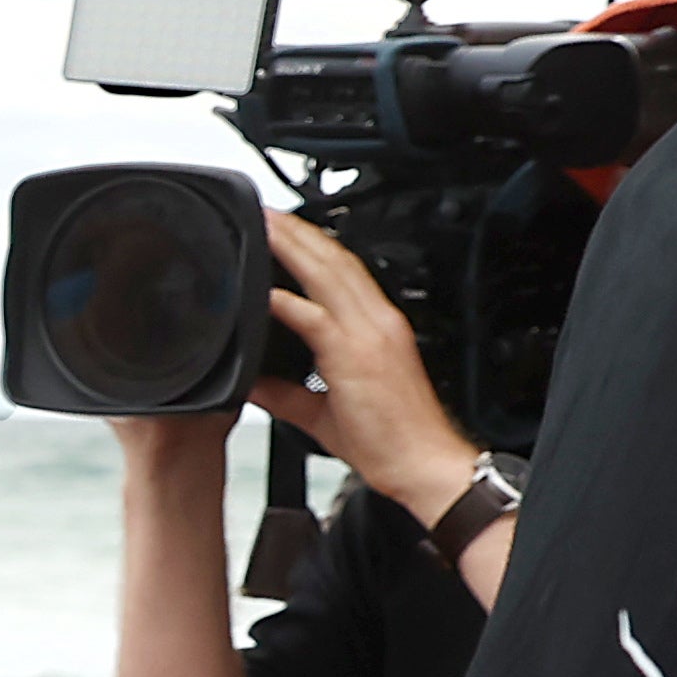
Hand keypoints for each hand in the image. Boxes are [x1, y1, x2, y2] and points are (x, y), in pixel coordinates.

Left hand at [247, 211, 477, 521]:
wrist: (423, 464)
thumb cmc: (389, 440)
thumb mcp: (325, 412)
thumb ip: (287, 393)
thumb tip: (253, 383)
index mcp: (376, 329)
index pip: (344, 273)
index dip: (314, 247)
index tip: (285, 232)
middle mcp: (376, 323)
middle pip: (335, 261)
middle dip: (300, 233)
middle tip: (267, 212)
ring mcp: (369, 336)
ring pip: (328, 276)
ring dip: (294, 248)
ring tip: (265, 227)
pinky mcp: (356, 356)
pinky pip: (316, 319)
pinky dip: (287, 302)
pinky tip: (262, 291)